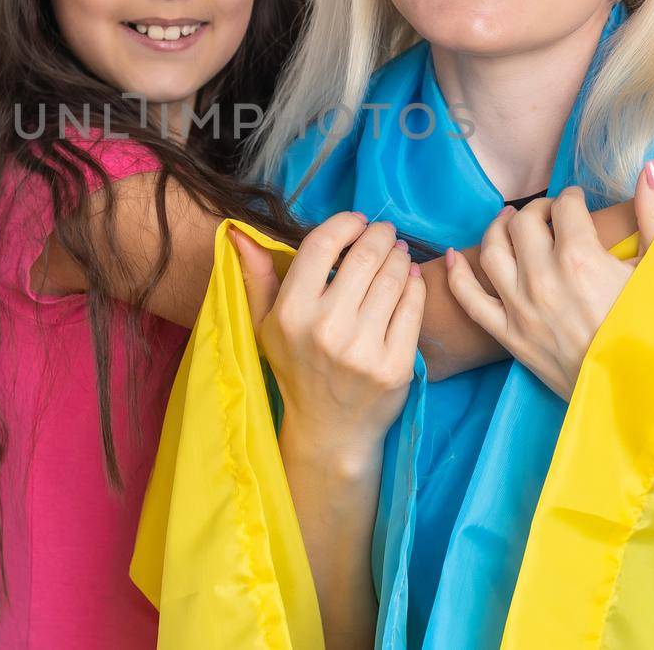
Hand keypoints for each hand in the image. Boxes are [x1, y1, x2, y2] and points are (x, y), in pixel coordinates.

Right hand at [230, 214, 424, 475]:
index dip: (345, 224)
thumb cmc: (296, 369)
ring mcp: (363, 350)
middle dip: (379, 235)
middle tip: (385, 232)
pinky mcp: (395, 366)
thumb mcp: (266, 326)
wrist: (330, 431)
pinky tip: (409, 278)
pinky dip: (414, 285)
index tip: (357, 221)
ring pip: (392, 278)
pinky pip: (413, 307)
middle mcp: (326, 329)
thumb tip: (239, 232)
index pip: (321, 246)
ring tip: (397, 252)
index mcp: (291, 314)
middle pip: (364, 257)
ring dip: (399, 256)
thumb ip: (257, 277)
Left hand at [446, 162, 653, 400]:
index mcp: (580, 258)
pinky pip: (470, 300)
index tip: (578, 202)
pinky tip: (455, 255)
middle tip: (550, 214)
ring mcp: (521, 309)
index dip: (572, 197)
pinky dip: (457, 274)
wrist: (648, 394)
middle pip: (522, 223)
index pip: (564, 207)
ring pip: (492, 251)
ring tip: (508, 220)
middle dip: (537, 210)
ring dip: (497, 228)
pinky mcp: (510, 337)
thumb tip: (649, 167)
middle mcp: (543, 279)